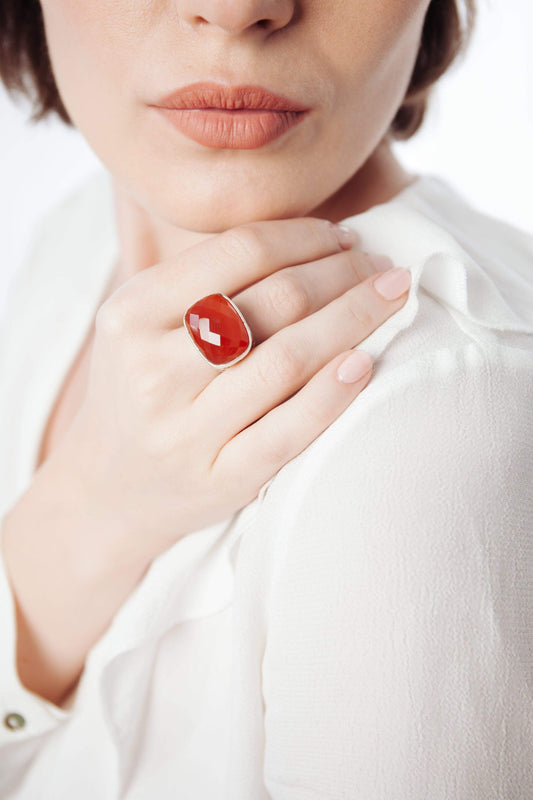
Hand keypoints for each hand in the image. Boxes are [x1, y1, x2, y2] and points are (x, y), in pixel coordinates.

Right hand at [58, 217, 408, 560]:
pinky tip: (365, 363)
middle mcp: (155, 370)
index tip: (344, 238)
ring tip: (390, 298)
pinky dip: (333, 394)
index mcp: (131, 313)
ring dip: (353, 319)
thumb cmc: (143, 389)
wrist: (110, 488)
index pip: (240, 251)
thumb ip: (204, 281)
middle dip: (343, 273)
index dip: (306, 236)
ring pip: (289, 359)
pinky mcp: (221, 478)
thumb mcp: (142, 324)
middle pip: (275, 300)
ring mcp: (186, 430)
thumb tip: (318, 239)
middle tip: (381, 267)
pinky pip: (289, 431)